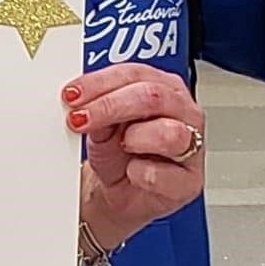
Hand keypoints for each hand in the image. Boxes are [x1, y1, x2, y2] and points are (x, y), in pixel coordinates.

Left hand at [63, 63, 205, 247]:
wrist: (120, 191)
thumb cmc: (118, 154)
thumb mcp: (101, 125)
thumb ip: (99, 109)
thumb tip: (85, 102)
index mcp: (165, 88)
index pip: (135, 74)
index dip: (100, 82)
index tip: (73, 95)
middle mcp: (183, 111)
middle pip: (152, 97)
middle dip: (109, 106)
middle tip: (80, 119)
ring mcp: (192, 145)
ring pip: (168, 133)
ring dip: (133, 138)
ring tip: (119, 145)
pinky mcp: (189, 181)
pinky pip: (164, 173)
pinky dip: (140, 173)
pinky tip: (131, 172)